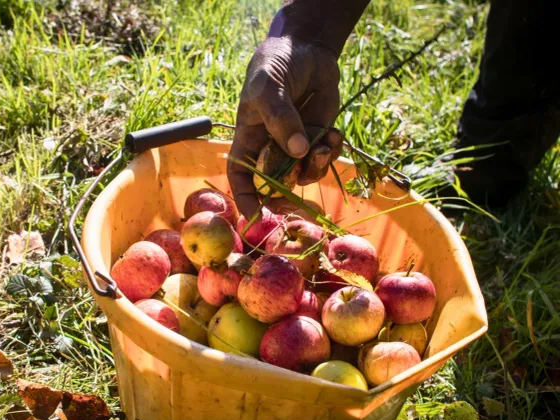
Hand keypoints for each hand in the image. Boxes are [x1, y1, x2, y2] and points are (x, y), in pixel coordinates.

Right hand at [227, 36, 343, 216]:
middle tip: (299, 204)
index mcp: (249, 139)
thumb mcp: (269, 88)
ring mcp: (296, 144)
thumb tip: (298, 152)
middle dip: (287, 195)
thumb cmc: (275, 65)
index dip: (245, 198)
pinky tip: (335, 133)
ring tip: (325, 144)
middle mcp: (271, 147)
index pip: (241, 175)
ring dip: (317, 166)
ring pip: (304, 174)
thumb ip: (281, 119)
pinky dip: (333, 151)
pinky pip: (325, 158)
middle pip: (274, 184)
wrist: (307, 48)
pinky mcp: (319, 137)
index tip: (254, 215)